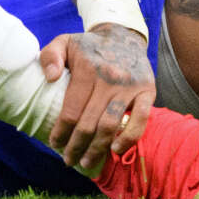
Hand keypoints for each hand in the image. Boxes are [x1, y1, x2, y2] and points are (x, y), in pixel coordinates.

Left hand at [40, 24, 154, 169]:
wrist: (124, 36)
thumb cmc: (89, 46)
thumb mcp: (64, 42)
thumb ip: (50, 55)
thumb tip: (50, 78)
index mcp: (88, 69)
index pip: (71, 110)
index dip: (60, 132)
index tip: (54, 144)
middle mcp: (110, 79)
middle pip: (89, 123)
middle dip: (76, 146)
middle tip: (68, 160)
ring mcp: (130, 87)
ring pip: (111, 125)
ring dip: (97, 149)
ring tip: (86, 162)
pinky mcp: (148, 91)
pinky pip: (141, 119)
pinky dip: (129, 138)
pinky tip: (115, 150)